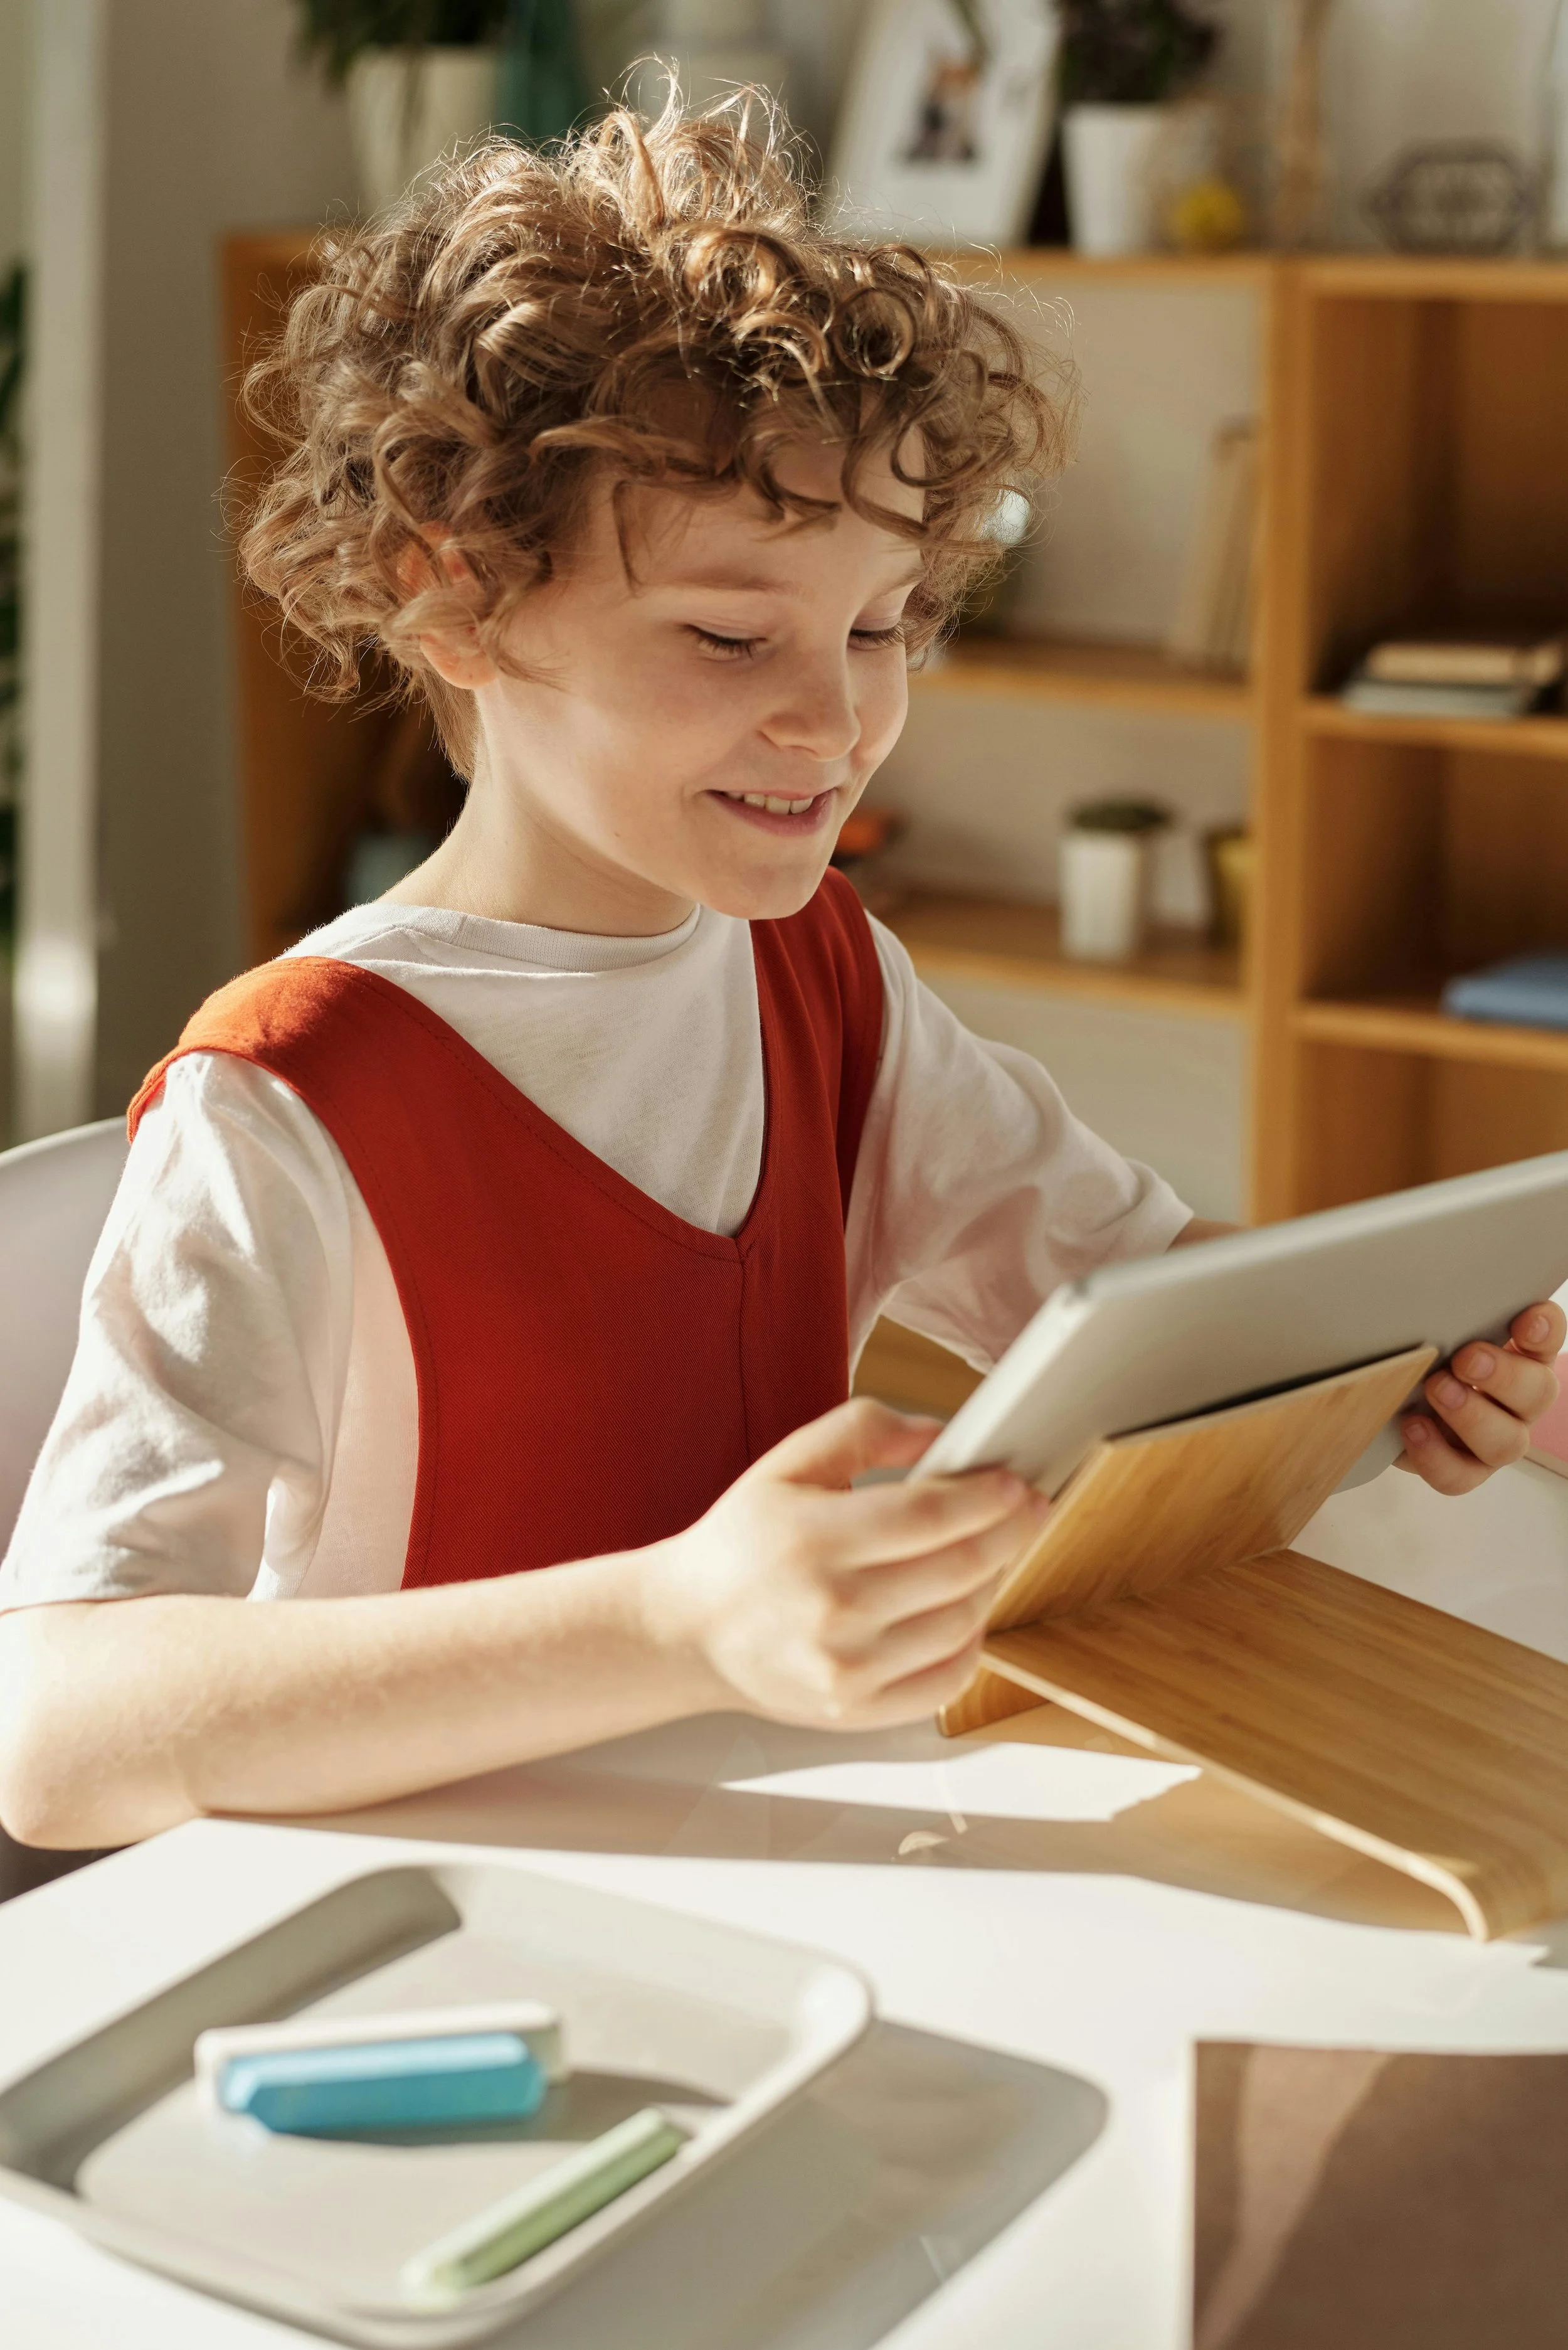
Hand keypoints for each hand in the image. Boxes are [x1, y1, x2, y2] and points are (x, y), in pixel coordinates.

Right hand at [658, 1398, 1046, 1729]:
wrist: (689, 1629)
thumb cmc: (743, 1542)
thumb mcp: (788, 1463)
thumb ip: (865, 1429)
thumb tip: (943, 1435)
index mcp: (815, 1538)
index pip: (933, 1515)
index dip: (990, 1496)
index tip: (1015, 1481)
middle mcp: (833, 1610)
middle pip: (961, 1567)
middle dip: (1011, 1530)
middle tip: (1027, 1508)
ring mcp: (848, 1669)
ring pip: (964, 1622)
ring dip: (993, 1581)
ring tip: (991, 1553)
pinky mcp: (857, 1710)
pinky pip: (948, 1679)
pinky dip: (971, 1642)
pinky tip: (963, 1611)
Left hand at [1395, 1301, 1565, 1494]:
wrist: (1391, 1405)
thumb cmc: (1422, 1357)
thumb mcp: (1432, 1330)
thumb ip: (1444, 1313)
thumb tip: (1428, 1287)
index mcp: (1520, 1357)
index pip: (1545, 1339)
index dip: (1544, 1329)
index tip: (1527, 1317)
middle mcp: (1517, 1401)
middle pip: (1537, 1392)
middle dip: (1504, 1375)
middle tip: (1467, 1359)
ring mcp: (1494, 1439)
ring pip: (1506, 1442)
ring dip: (1472, 1416)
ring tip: (1436, 1390)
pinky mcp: (1463, 1470)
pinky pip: (1459, 1476)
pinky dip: (1435, 1455)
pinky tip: (1412, 1427)